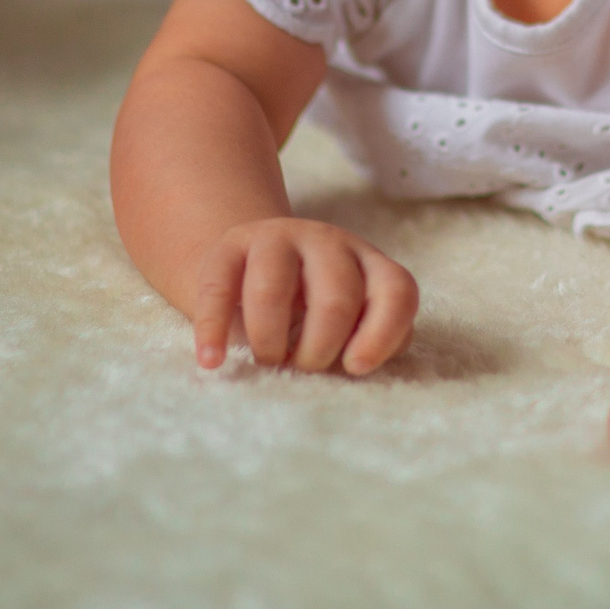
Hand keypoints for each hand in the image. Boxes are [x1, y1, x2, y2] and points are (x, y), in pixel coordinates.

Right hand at [190, 218, 417, 374]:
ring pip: (273, 290)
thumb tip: (349, 371)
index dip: (382, 334)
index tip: (355, 368)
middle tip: (304, 368)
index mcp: (369, 264)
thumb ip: (361, 343)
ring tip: (268, 362)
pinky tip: (212, 360)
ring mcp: (278, 237)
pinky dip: (214, 330)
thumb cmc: (313, 314)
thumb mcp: (350, 324)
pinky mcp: (231, 245)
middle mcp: (330, 243)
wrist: (255, 269)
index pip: (396, 291)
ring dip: (270, 341)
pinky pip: (218, 288)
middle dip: (320, 348)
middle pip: (337, 297)